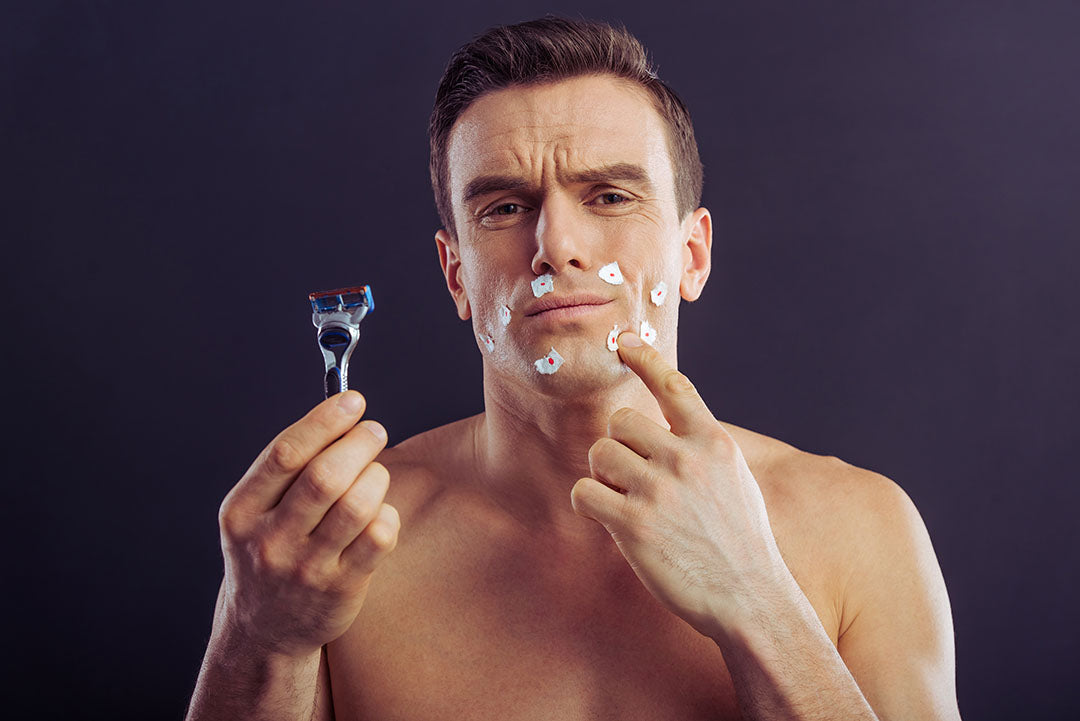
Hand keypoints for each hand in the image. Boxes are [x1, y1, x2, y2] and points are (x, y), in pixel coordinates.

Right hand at [216, 391, 399, 656]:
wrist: (262, 628)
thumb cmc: (268, 550)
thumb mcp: (255, 510)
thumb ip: (288, 466)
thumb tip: (340, 411)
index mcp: (243, 510)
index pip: (286, 454)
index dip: (325, 421)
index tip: (353, 401)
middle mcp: (270, 540)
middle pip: (325, 477)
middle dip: (359, 443)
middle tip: (373, 431)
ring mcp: (305, 568)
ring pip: (357, 505)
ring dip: (376, 476)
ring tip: (375, 473)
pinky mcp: (340, 589)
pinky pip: (379, 537)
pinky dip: (387, 514)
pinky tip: (379, 513)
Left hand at [570, 333, 786, 638]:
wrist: (751, 598)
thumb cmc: (738, 541)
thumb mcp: (733, 480)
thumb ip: (699, 448)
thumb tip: (660, 424)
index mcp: (714, 443)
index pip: (674, 385)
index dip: (645, 358)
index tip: (623, 342)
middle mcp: (687, 458)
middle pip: (621, 421)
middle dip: (619, 447)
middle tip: (635, 480)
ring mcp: (660, 489)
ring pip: (600, 453)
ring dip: (603, 476)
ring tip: (627, 502)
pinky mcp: (634, 524)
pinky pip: (585, 492)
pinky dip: (589, 503)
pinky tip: (610, 519)